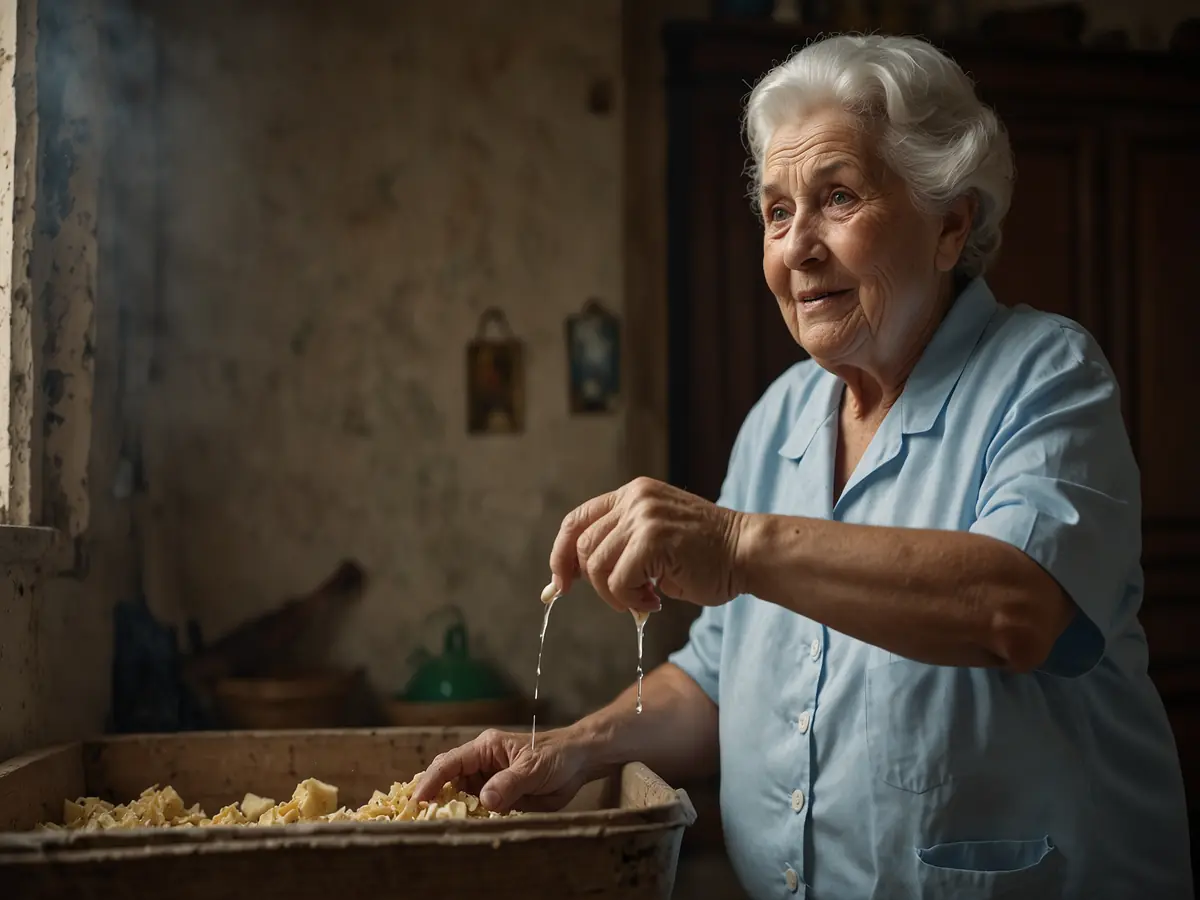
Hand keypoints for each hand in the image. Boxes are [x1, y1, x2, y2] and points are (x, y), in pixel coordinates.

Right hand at [411, 727, 595, 813]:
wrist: (579, 762)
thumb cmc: (556, 755)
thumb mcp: (533, 768)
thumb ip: (509, 783)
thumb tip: (485, 800)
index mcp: (486, 748)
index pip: (451, 763)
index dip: (432, 781)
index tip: (418, 800)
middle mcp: (482, 764)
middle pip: (449, 780)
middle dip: (434, 797)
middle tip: (419, 818)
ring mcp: (490, 782)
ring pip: (461, 798)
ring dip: (451, 812)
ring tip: (435, 827)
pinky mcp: (500, 797)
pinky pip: (479, 810)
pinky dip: (470, 820)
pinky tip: (463, 830)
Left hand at [549, 476, 744, 611]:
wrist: (747, 552)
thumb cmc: (705, 555)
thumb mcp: (655, 538)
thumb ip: (620, 548)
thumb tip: (568, 580)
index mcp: (633, 494)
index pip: (578, 520)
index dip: (561, 553)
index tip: (560, 583)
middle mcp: (635, 500)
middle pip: (583, 547)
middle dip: (592, 582)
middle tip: (625, 599)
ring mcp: (643, 517)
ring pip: (597, 567)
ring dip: (615, 594)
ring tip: (645, 599)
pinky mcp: (653, 541)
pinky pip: (618, 581)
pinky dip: (630, 600)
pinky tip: (654, 601)